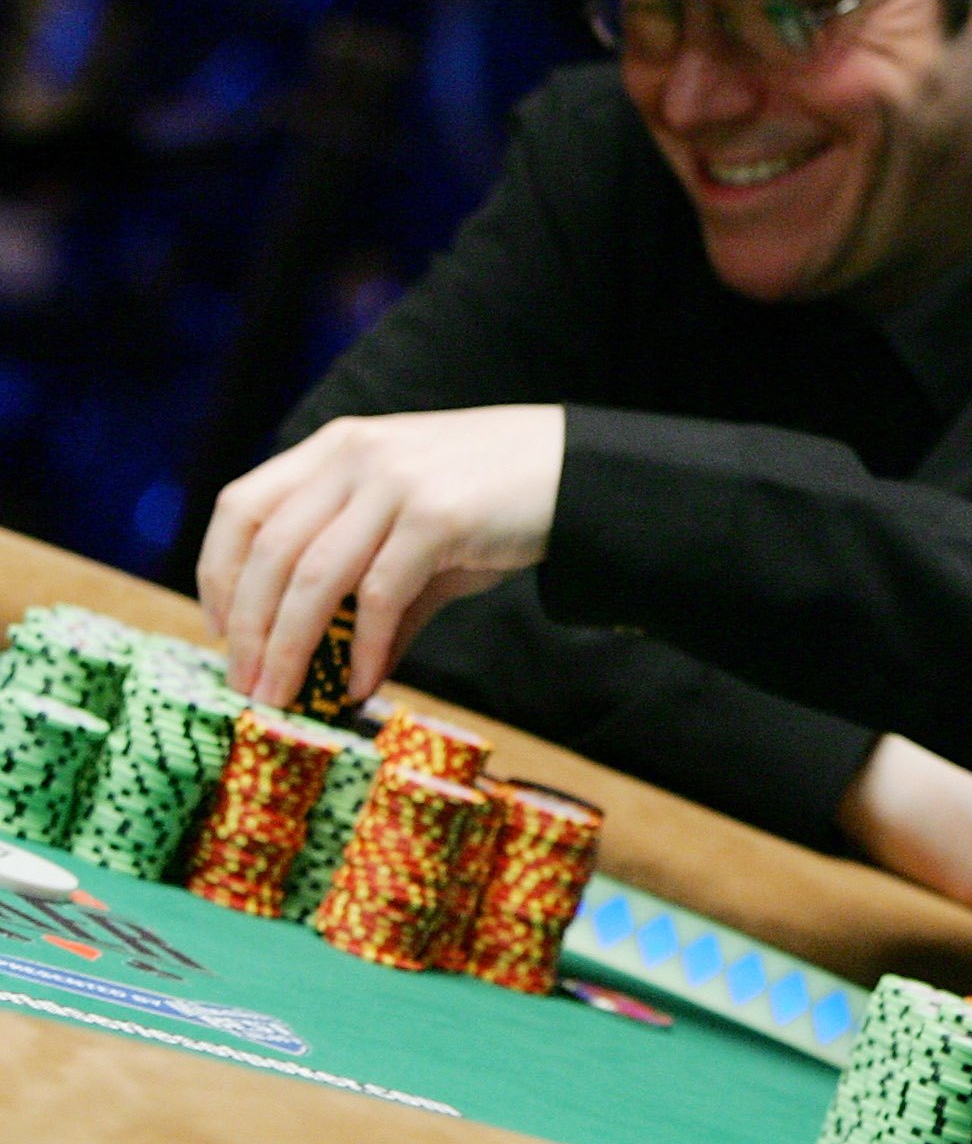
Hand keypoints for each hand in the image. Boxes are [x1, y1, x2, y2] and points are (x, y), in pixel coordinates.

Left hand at [198, 406, 565, 705]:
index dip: (218, 574)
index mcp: (337, 448)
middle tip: (249, 686)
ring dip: (290, 645)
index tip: (222, 632)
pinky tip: (365, 682)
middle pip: (269, 550)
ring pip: (312, 575)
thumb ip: (367, 585)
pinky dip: (367, 647)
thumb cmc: (495, 503)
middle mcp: (355, 455)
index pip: (243, 507)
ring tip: (286, 695)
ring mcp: (395, 481)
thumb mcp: (416, 530)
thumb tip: (337, 671)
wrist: (580, 473)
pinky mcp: (438, 514)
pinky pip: (381, 594)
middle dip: (249, 629)